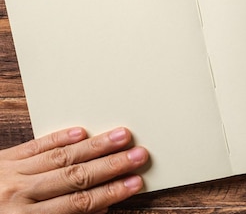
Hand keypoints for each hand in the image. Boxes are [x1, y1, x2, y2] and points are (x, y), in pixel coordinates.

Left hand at [0, 127, 148, 213]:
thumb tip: (101, 209)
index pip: (78, 203)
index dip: (110, 193)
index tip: (135, 183)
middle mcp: (19, 194)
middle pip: (75, 177)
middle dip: (111, 165)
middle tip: (139, 155)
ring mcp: (11, 173)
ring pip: (60, 156)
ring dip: (95, 146)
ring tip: (122, 135)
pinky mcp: (4, 157)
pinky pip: (36, 145)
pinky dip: (60, 137)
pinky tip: (82, 131)